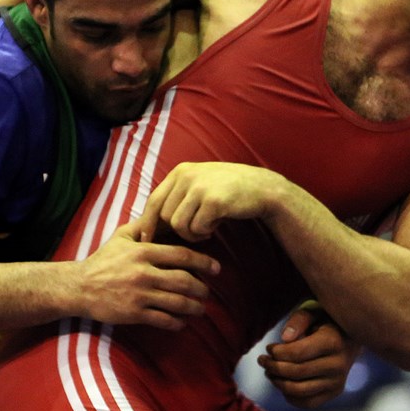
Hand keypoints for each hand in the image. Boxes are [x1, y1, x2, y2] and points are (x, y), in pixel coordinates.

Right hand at [74, 221, 219, 329]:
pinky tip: (182, 322)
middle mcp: (144, 273)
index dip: (203, 262)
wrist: (79, 287)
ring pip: (177, 302)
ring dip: (194, 307)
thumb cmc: (102, 260)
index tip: (216, 268)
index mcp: (143, 252)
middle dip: (201, 288)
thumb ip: (142, 226)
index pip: (181, 255)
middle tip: (208, 292)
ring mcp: (139, 294)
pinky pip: (163, 319)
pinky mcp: (134, 313)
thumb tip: (161, 215)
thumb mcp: (120, 237)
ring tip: (200, 309)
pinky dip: (177, 323)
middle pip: (184, 281)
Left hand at [132, 162, 285, 241]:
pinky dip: (205, 232)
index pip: (153, 201)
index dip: (147, 223)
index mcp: (180, 171)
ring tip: (207, 227)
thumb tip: (150, 221)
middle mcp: (187, 176)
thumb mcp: (199, 183)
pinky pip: (197, 228)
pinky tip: (217, 225)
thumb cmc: (228, 191)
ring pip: (179, 225)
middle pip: (165, 216)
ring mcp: (200, 188)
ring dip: (192, 233)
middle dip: (178, 230)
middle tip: (196, 230)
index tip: (147, 240)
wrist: (263, 188)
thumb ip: (177, 195)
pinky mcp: (213, 201)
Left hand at [257, 304, 361, 408]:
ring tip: (269, 372)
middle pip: (296, 372)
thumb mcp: (315, 312)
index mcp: (333, 342)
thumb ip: (299, 320)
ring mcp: (337, 381)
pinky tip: (282, 384)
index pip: (297, 353)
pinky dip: (290, 397)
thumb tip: (284, 338)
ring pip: (299, 390)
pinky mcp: (335, 392)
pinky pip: (308, 403)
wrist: (351, 339)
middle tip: (262, 360)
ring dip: (278, 383)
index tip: (269, 348)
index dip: (277, 353)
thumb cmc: (327, 323)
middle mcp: (338, 365)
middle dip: (273, 367)